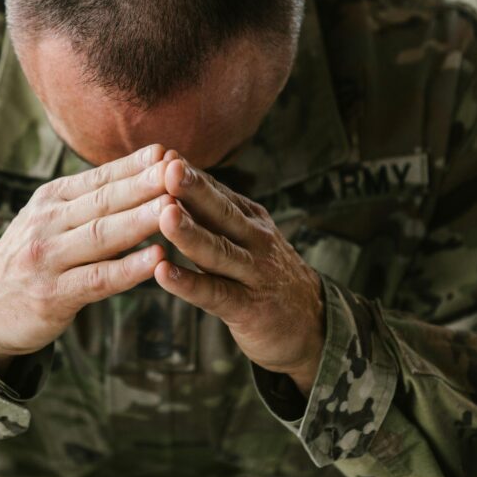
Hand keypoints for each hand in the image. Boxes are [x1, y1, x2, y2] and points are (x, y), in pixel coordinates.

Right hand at [0, 144, 173, 371]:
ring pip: (101, 236)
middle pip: (103, 201)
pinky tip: (157, 260)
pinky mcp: (53, 295)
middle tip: (178, 171)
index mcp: (51, 200)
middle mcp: (47, 223)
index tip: (168, 152)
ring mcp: (48, 259)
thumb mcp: (51, 220)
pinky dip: (128, 269)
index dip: (134, 165)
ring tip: (174, 208)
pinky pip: (97, 279)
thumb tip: (145, 171)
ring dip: (140, 221)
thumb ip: (90, 202)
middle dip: (143, 185)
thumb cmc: (33, 259)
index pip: (98, 178)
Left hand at [154, 156, 324, 394]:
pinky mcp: (248, 307)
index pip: (218, 192)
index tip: (163, 153)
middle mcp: (254, 240)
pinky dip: (188, 284)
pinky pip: (214, 293)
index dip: (191, 174)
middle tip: (167, 167)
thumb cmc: (266, 275)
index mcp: (250, 219)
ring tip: (164, 216)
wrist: (314, 324)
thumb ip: (217, 212)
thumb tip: (177, 174)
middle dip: (193, 190)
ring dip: (189, 233)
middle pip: (220, 212)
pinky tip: (162, 273)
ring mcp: (253, 273)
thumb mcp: (248, 236)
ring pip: (217, 250)